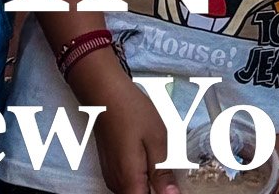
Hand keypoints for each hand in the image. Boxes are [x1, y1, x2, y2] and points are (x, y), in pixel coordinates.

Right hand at [77, 54, 180, 193]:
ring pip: (133, 192)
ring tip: (162, 168)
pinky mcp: (110, 169)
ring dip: (148, 186)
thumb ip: (162, 172)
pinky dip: (140, 180)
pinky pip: (127, 184)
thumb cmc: (132, 112)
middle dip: (156, 191)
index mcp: (130, 181)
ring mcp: (111, 177)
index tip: (173, 187)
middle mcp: (116, 185)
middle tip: (170, 176)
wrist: (105, 93)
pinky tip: (150, 162)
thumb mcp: (156, 139)